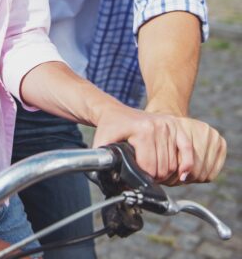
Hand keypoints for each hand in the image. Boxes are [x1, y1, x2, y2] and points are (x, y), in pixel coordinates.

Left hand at [93, 105, 212, 182]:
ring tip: (154, 172)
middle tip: (145, 176)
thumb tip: (108, 176)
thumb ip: (104, 159)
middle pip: (163, 167)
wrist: (115, 111)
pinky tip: (182, 174)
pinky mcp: (175, 124)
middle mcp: (157, 126)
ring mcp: (168, 124)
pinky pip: (187, 149)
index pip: (149, 167)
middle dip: (154, 177)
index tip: (136, 176)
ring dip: (166, 174)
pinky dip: (187, 164)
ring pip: (174, 163)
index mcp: (142, 130)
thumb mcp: (102, 141)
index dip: (142, 177)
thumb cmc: (109, 127)